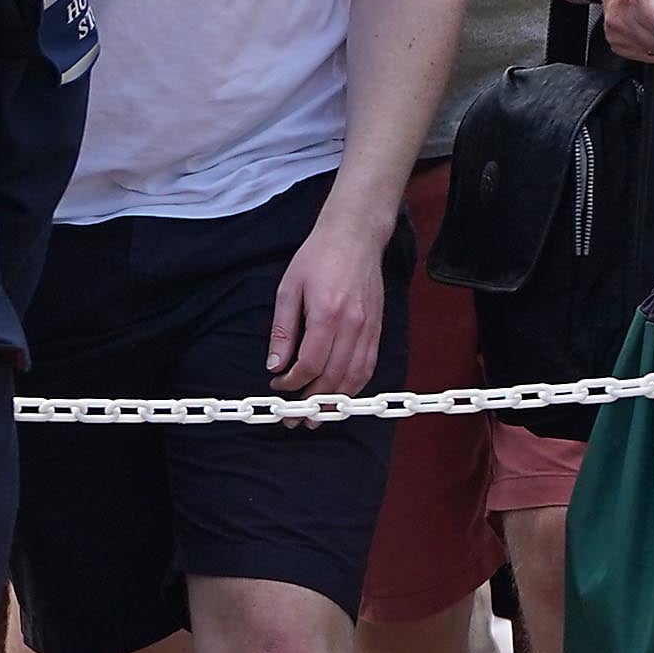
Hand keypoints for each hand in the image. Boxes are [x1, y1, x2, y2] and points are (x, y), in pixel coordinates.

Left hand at [266, 212, 389, 400]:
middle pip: (334, 377)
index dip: (292, 383)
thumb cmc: (318, 256)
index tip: (278, 386)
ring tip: (318, 416)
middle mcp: (353, 325)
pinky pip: (369, 366)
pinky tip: (341, 395)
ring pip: (355, 377)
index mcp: (327, 314)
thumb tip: (275, 365)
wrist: (355, 235)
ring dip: (336, 401)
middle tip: (294, 417)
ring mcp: (369, 327)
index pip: (311, 364)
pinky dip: (355, 386)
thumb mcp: (289, 287)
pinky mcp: (378, 327)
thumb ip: (283, 329)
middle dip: (312, 402)